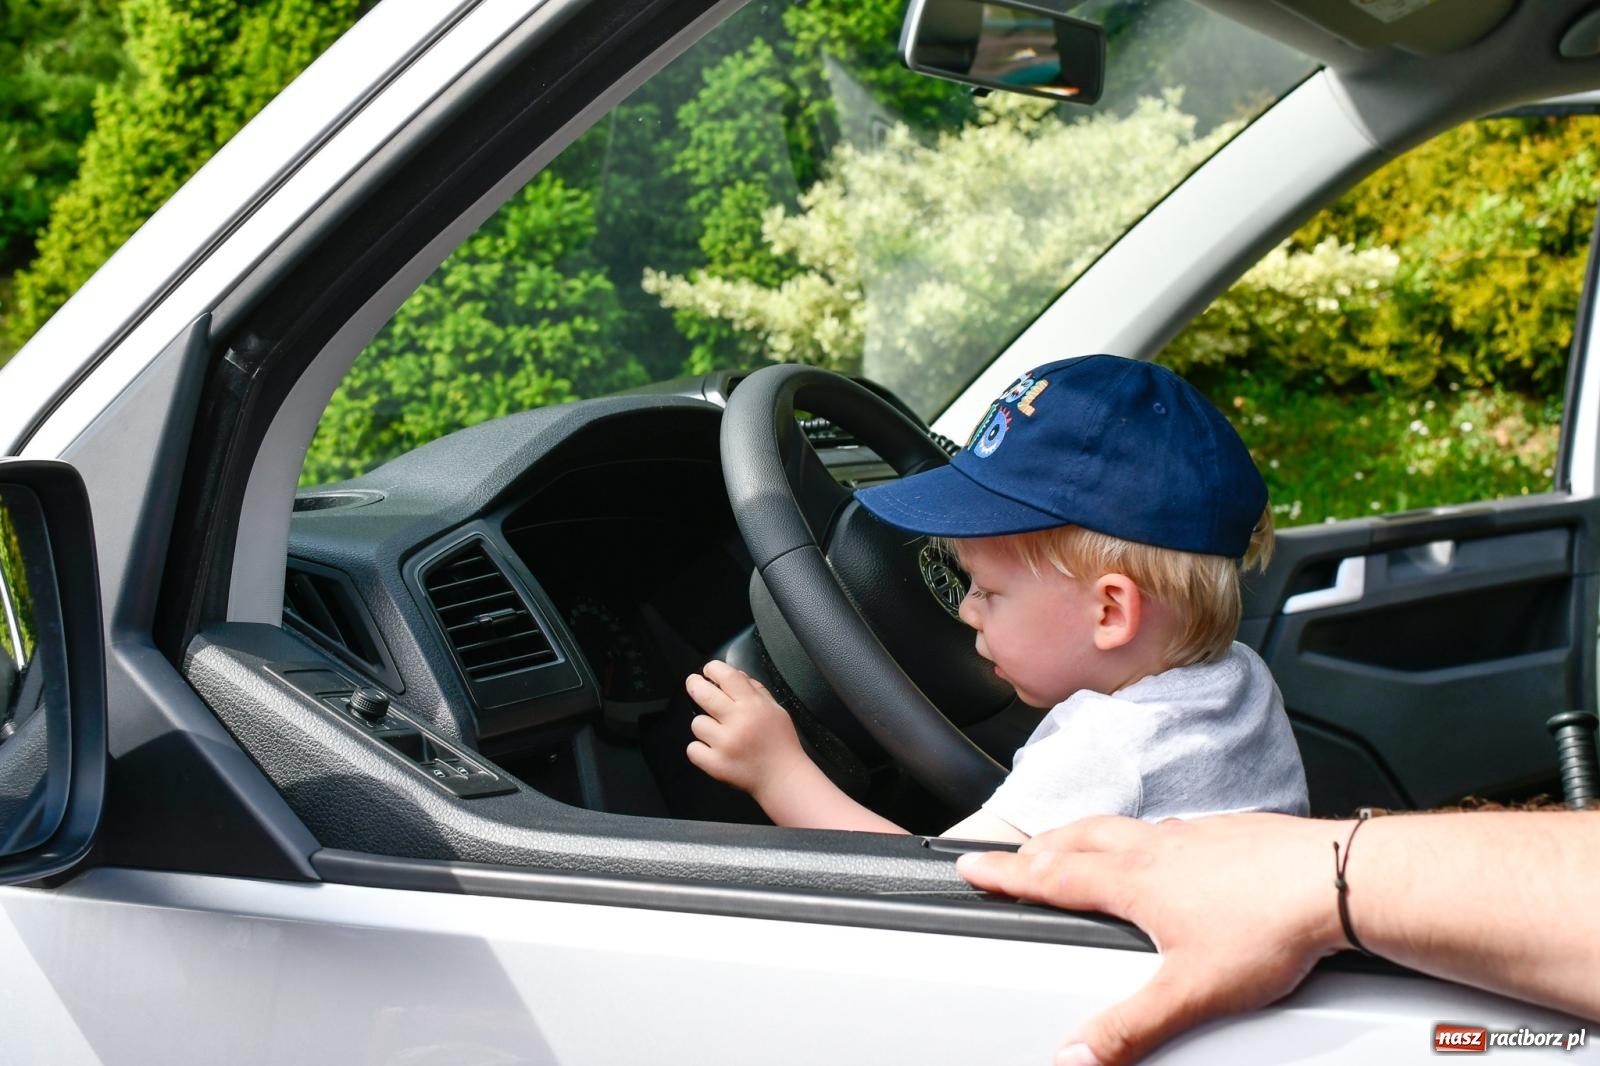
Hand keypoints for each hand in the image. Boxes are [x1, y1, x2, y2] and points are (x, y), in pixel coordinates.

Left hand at [685, 660, 808, 798]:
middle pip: (702, 692)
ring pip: (696, 723)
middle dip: (694, 685)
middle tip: (694, 685)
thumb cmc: (780, 744)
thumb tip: (735, 674)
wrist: (783, 778)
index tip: (708, 671)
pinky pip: (693, 749)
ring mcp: (725, 744)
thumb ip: (756, 689)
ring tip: (717, 732)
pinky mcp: (716, 764)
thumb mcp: (776, 709)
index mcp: (753, 705)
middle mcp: (738, 721)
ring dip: (704, 725)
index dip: (712, 668)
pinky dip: (700, 749)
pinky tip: (714, 749)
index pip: (726, 675)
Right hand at [956, 814, 1348, 1064]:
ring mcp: (1193, 835)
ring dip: (1087, 834)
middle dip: (1039, 847)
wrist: (1335, 880)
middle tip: (1016, 854)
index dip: (1006, 872)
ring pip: (1123, 827)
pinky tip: (1164, 850)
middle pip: (1078, 839)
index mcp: (1135, 881)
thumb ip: (1129, 1027)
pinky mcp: (1229, 832)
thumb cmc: (1271, 927)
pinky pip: (1168, 828)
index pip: (1052, 877)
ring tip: (1078, 844)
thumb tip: (1076, 1056)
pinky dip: (1143, 835)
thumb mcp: (1192, 993)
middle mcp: (1156, 848)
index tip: (973, 865)